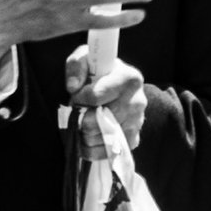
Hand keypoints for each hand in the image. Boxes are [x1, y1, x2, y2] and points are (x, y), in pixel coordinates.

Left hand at [62, 45, 146, 159]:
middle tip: (78, 113)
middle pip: (99, 120)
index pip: (96, 96)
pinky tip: (87, 139)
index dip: (79, 98)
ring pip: (102, 139)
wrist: (116, 86)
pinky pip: (109, 152)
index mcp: (130, 78)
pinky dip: (93, 150)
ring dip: (84, 136)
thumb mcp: (86, 58)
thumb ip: (76, 66)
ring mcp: (137, 122)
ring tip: (80, 125)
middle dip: (81, 119)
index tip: (76, 96)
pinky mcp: (133, 139)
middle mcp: (138, 101)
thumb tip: (73, 87)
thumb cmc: (99, 71)